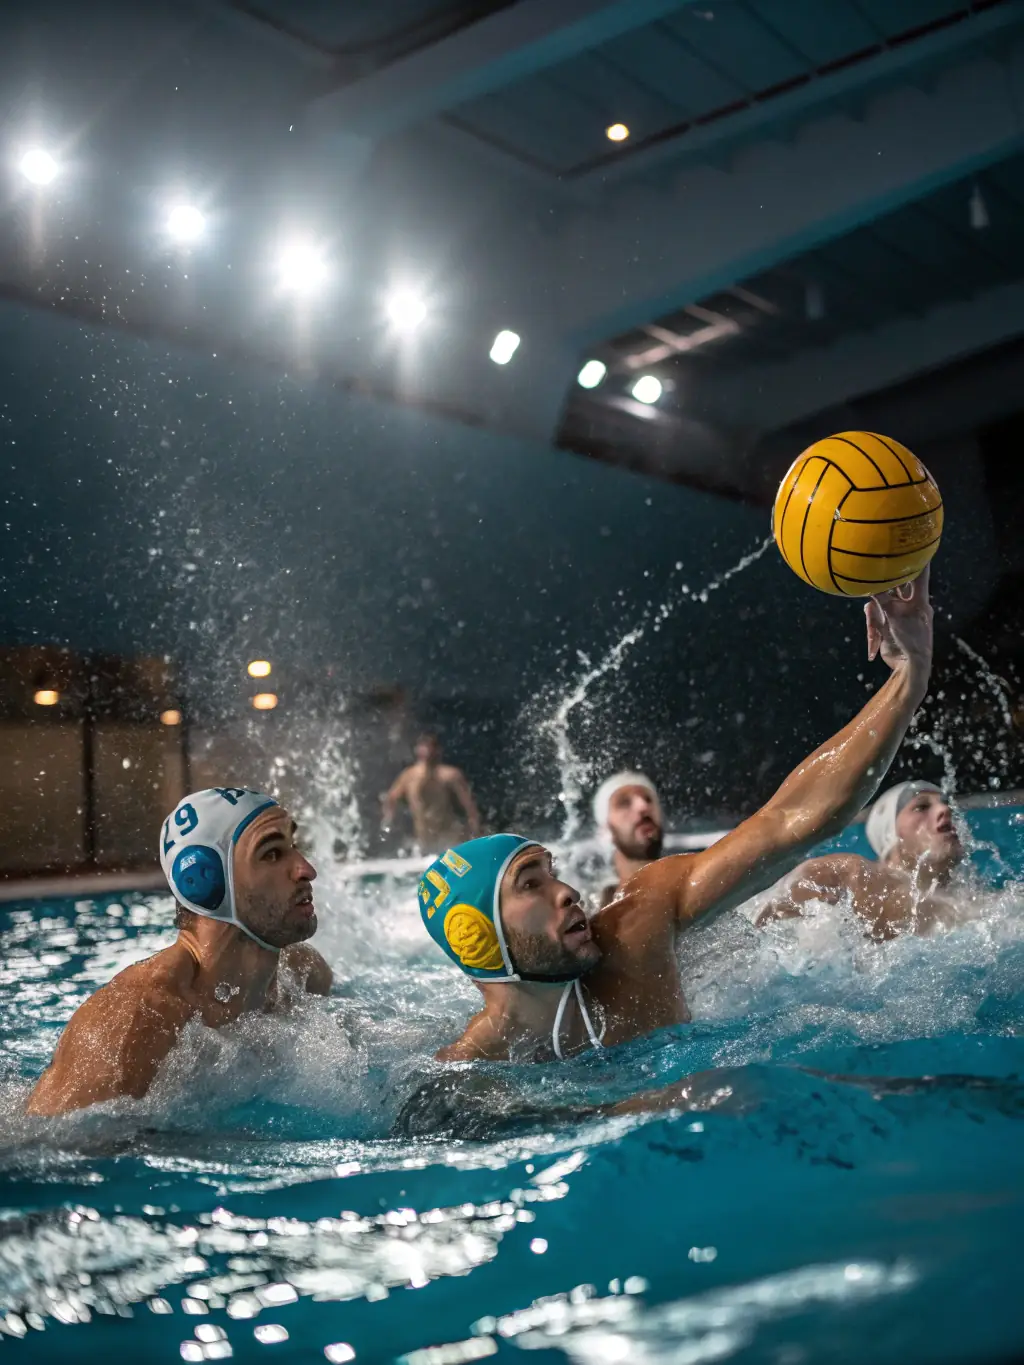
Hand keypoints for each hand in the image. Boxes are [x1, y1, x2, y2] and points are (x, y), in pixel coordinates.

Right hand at [864, 564, 932, 680]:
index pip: (920, 574)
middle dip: (886, 581)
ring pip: (880, 604)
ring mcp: (898, 615)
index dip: (919, 558)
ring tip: (875, 627)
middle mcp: (910, 605)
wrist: (909, 667)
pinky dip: (872, 630)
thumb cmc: (911, 641)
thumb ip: (882, 599)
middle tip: (879, 565)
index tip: (919, 541)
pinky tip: (874, 648)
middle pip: (896, 586)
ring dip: (874, 617)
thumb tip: (871, 582)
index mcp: (920, 601)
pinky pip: (875, 620)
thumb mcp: (894, 617)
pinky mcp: (888, 626)